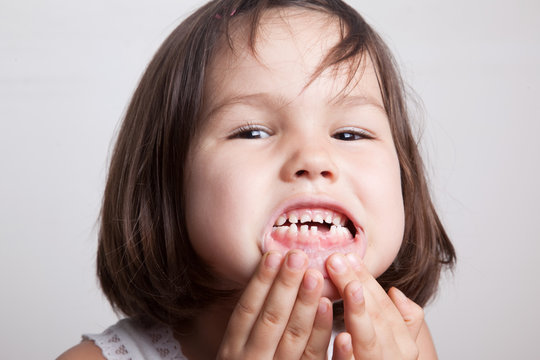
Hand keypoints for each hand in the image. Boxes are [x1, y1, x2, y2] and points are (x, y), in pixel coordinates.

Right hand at [218, 250, 332, 358]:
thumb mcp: (239, 350)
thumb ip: (252, 324)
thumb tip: (269, 277)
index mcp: (233, 349)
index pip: (246, 310)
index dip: (260, 281)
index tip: (274, 255)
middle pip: (271, 318)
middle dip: (285, 285)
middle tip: (298, 256)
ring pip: (293, 336)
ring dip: (305, 304)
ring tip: (315, 276)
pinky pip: (313, 357)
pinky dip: (322, 333)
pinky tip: (328, 308)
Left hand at [326, 253, 423, 359]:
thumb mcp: (398, 347)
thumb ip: (404, 321)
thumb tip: (395, 292)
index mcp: (404, 347)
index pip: (386, 308)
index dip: (368, 282)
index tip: (350, 257)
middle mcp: (392, 358)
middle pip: (376, 318)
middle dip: (355, 286)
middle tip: (336, 260)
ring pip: (366, 341)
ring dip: (357, 311)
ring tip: (349, 286)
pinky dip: (345, 354)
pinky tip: (340, 336)